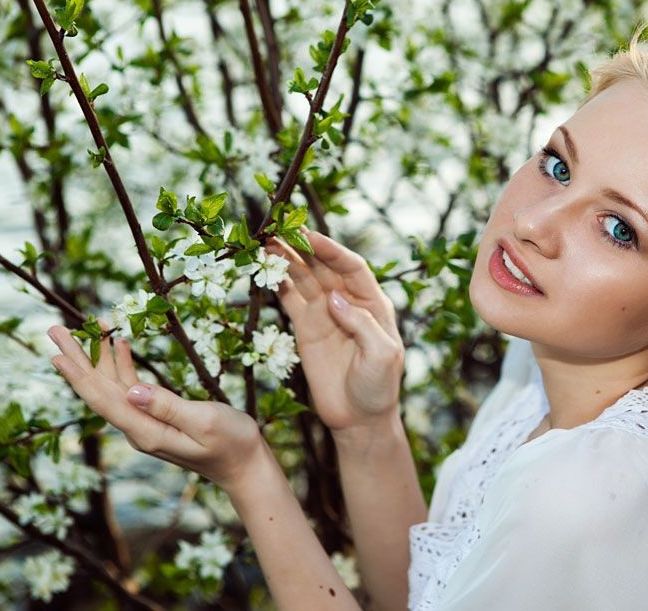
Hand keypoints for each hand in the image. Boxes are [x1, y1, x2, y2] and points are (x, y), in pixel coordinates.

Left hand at [48, 322, 265, 490]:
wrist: (245, 465)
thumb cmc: (232, 442)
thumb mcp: (204, 421)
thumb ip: (168, 406)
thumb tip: (132, 391)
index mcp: (146, 432)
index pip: (104, 400)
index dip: (79, 376)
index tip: (57, 353)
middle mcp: (139, 429)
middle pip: (99, 391)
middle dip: (78, 359)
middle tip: (55, 330)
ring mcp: (146, 423)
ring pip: (113, 387)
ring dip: (98, 357)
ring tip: (86, 328)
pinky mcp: (157, 418)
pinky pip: (130, 389)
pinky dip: (122, 365)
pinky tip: (118, 345)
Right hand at [265, 229, 404, 435]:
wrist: (359, 419)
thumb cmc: (379, 386)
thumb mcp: (382, 356)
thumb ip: (362, 324)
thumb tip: (334, 298)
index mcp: (373, 303)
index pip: (351, 266)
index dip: (330, 249)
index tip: (308, 235)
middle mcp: (348, 302)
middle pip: (323, 266)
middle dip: (303, 247)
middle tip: (279, 229)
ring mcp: (325, 314)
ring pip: (304, 278)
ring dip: (287, 260)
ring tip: (266, 243)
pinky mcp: (306, 329)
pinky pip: (290, 299)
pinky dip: (278, 283)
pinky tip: (265, 268)